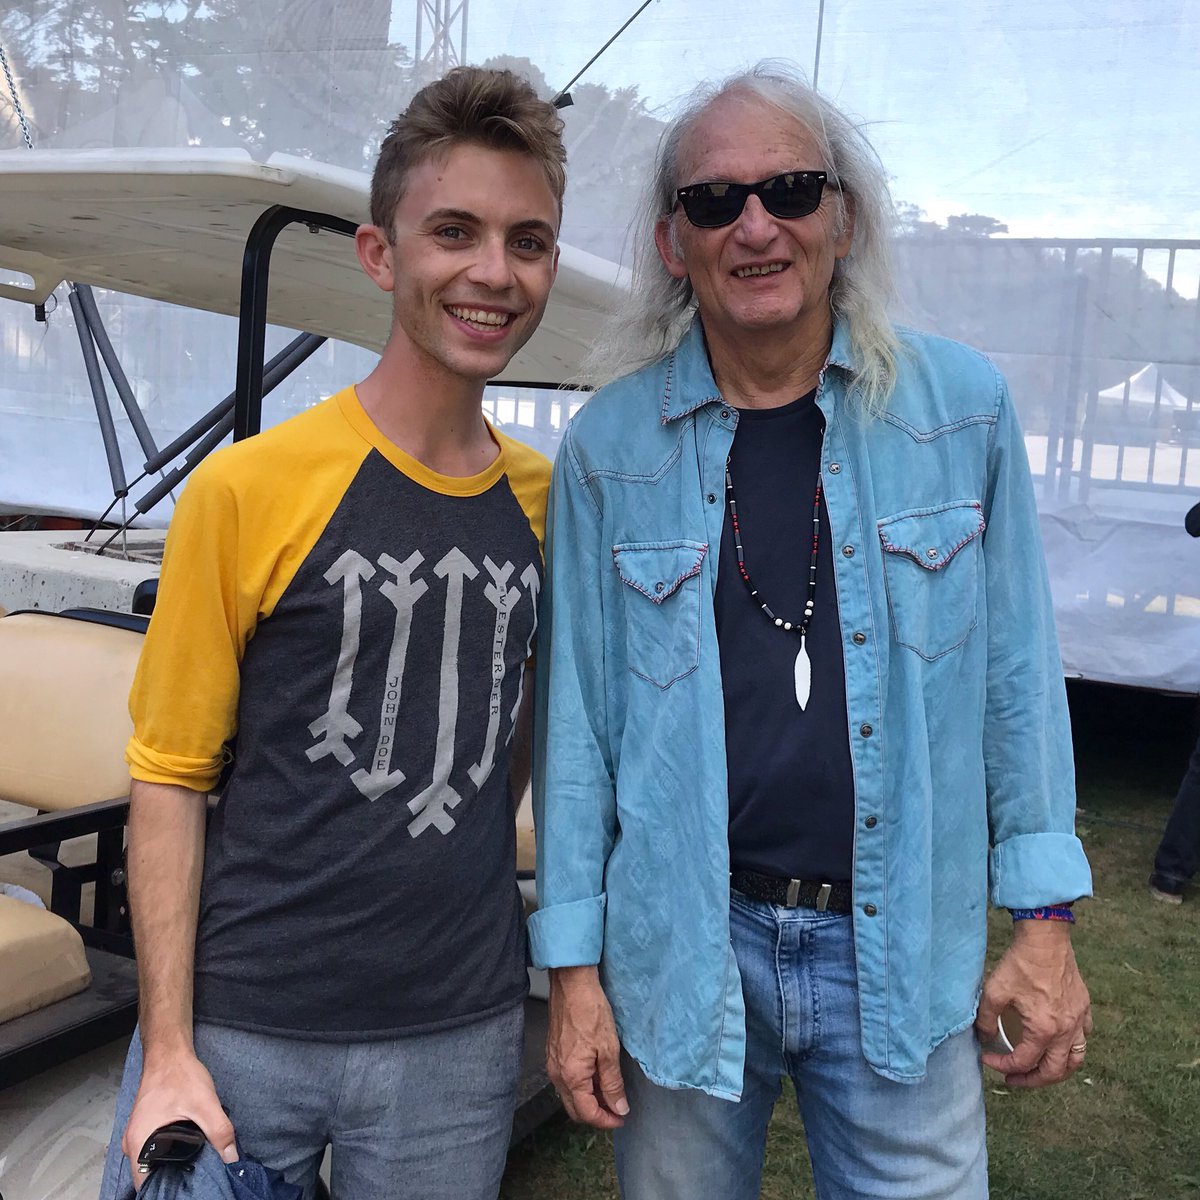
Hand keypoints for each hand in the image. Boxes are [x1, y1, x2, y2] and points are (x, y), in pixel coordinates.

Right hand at [121, 1050, 237, 1189]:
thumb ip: (220, 1132)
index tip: (186, 1192)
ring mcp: (137, 1136)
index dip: (165, 1192)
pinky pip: (152, 1151)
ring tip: (193, 1171)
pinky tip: (187, 1155)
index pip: (146, 1185)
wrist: (169, 1052)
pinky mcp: (145, 1128)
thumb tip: (232, 1158)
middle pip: (148, 1176)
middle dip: (170, 1183)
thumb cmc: (179, 1074)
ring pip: (151, 1164)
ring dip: (170, 1169)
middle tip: (195, 1183)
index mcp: (139, 1143)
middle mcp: (132, 1144)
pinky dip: (167, 1156)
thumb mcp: (205, 1104)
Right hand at [547, 965, 629, 1128]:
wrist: (572, 984)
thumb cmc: (589, 1011)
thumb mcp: (609, 1049)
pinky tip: (596, 1074)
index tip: (621, 1117)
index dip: (606, 1120)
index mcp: (571, 1076)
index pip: (587, 1113)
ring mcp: (553, 1064)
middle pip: (575, 1110)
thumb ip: (613, 1083)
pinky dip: (581, 1085)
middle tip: (617, 1109)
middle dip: (596, 1114)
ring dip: (589, 1100)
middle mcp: (557, 1074)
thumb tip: (618, 1107)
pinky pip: (566, 1081)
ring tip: (609, 1090)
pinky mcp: (553, 1053)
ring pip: (570, 1096)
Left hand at [975, 919, 1091, 1087]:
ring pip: (1075, 1060)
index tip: (988, 1059)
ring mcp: (1079, 1020)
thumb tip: (984, 1037)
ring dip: (1057, 1071)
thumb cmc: (1020, 964)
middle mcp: (1067, 1030)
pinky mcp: (1084, 1008)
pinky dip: (1071, 1049)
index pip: (1024, 1061)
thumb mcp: (994, 991)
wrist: (1045, 939)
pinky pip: (1084, 1038)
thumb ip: (985, 1018)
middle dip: (1032, 1081)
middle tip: (1013, 1080)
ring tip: (1039, 1071)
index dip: (1002, 1065)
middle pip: (1055, 1072)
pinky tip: (1057, 1044)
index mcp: (1044, 1030)